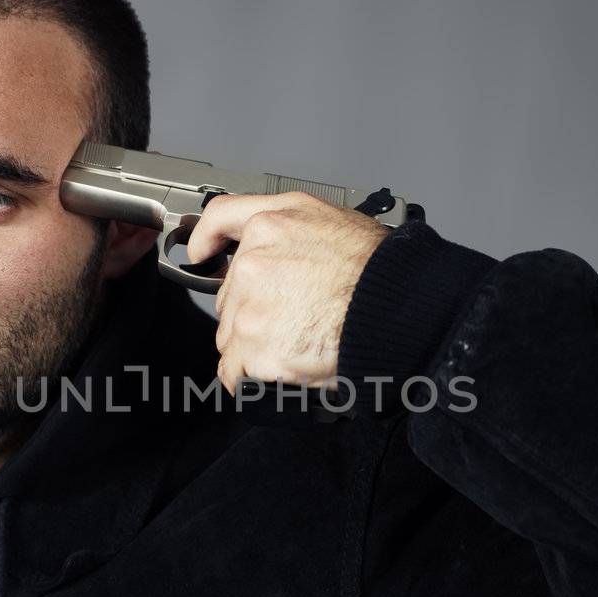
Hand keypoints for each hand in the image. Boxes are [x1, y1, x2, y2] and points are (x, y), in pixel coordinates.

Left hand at [184, 191, 390, 393]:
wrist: (397, 309)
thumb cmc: (378, 269)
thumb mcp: (331, 218)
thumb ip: (287, 223)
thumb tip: (262, 242)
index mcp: (269, 227)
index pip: (218, 222)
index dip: (206, 239)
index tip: (200, 254)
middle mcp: (253, 264)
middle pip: (229, 295)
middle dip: (252, 310)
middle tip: (294, 316)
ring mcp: (252, 311)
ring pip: (231, 336)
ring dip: (254, 345)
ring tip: (296, 343)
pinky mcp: (257, 351)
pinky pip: (235, 373)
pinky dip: (251, 378)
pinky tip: (277, 370)